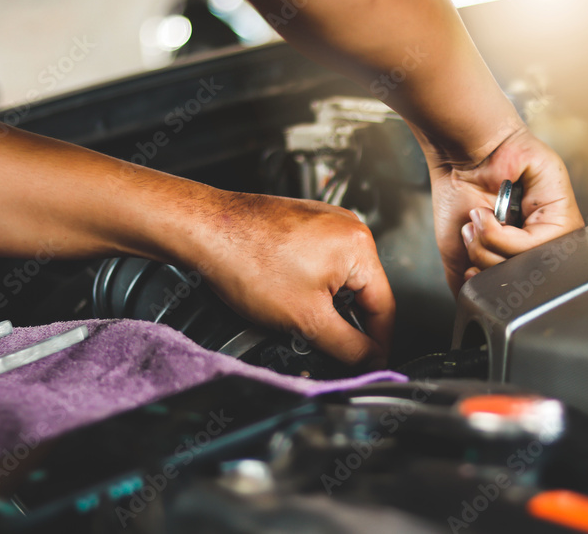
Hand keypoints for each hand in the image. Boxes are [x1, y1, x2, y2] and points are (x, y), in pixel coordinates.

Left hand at [185, 192, 394, 366]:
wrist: (203, 230)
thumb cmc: (246, 259)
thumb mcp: (306, 319)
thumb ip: (348, 347)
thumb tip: (371, 361)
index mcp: (359, 246)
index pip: (384, 308)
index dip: (379, 344)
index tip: (371, 364)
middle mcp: (348, 227)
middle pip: (363, 292)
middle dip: (346, 323)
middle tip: (325, 346)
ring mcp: (325, 222)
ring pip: (340, 280)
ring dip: (326, 305)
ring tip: (295, 315)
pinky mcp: (304, 224)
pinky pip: (321, 263)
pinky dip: (310, 285)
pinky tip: (284, 293)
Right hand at [428, 127, 584, 294]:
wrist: (458, 158)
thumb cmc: (460, 193)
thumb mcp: (458, 253)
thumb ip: (470, 283)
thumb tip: (472, 305)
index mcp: (528, 249)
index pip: (519, 287)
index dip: (491, 285)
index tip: (470, 272)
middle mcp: (546, 238)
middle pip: (524, 280)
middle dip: (487, 263)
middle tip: (471, 236)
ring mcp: (557, 224)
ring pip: (530, 265)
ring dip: (491, 247)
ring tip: (478, 221)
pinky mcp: (563, 206)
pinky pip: (535, 244)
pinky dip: (502, 235)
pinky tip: (487, 214)